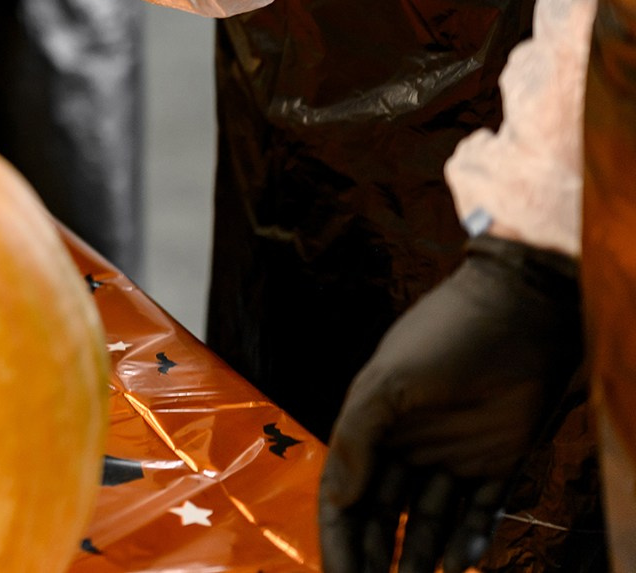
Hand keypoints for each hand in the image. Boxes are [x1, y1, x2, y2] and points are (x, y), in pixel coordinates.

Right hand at [320, 237, 583, 572]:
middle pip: (386, 516)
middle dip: (377, 556)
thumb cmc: (445, 335)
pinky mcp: (498, 461)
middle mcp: (407, 446)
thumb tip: (337, 498)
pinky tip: (461, 562)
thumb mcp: (388, 381)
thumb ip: (358, 437)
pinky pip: (481, 512)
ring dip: (423, 556)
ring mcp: (452, 455)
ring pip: (432, 521)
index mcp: (371, 425)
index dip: (341, 537)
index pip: (347, 495)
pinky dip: (471, 539)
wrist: (520, 309)